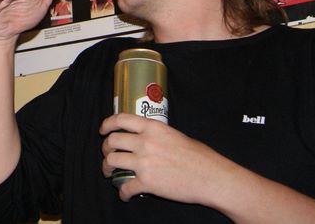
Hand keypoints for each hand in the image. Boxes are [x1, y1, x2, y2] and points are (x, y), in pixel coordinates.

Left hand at [99, 112, 227, 203]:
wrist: (212, 177)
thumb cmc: (200, 157)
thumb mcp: (175, 135)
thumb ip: (156, 135)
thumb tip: (144, 138)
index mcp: (153, 127)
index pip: (120, 119)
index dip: (107, 124)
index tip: (103, 130)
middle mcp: (145, 142)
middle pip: (112, 141)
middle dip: (106, 149)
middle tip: (108, 155)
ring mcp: (144, 162)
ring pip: (111, 161)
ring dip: (107, 169)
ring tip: (111, 173)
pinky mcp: (147, 182)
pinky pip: (124, 187)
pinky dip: (122, 193)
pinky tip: (126, 195)